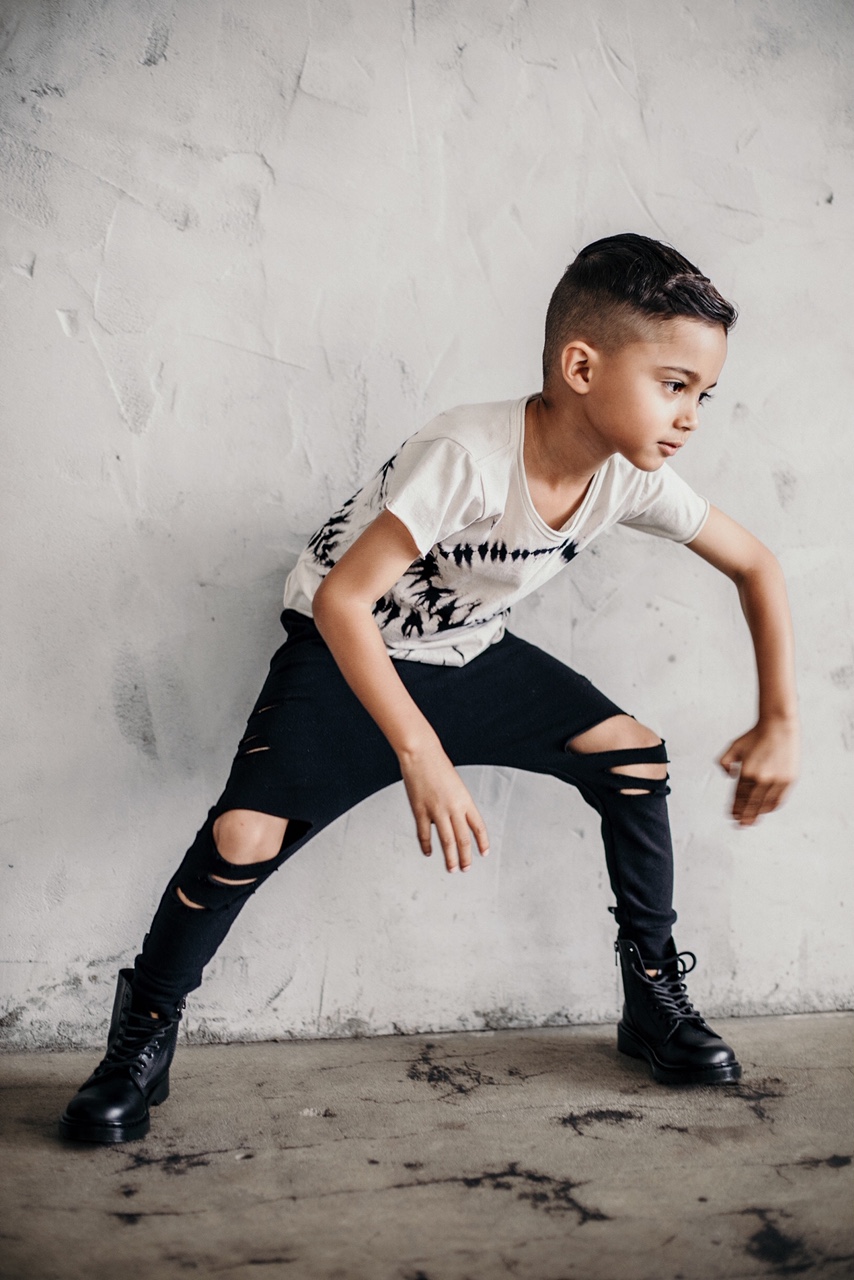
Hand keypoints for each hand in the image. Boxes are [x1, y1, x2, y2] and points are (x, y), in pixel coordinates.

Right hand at [398, 743, 489, 872]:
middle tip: (465, 869)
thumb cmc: (438, 765)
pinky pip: (425, 834)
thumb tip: (450, 821)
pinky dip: (427, 846)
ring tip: (452, 869)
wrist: (421, 753)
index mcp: (465, 800)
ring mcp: (436, 810)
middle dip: (466, 857)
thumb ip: (456, 803)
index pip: (478, 826)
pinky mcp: (420, 810)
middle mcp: (453, 807)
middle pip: (463, 839)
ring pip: (447, 841)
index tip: (484, 854)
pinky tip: (429, 852)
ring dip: (450, 858)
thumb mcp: (455, 785)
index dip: (482, 842)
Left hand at [718, 718, 798, 826]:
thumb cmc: (755, 736)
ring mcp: (777, 780)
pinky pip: (779, 799)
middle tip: (740, 824)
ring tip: (751, 821)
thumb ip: (724, 762)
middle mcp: (762, 779)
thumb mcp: (733, 747)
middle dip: (745, 816)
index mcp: (747, 772)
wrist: (778, 726)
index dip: (736, 808)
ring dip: (758, 814)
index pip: (739, 796)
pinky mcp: (789, 780)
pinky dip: (772, 806)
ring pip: (765, 804)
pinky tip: (765, 810)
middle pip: (751, 804)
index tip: (732, 816)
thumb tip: (729, 777)